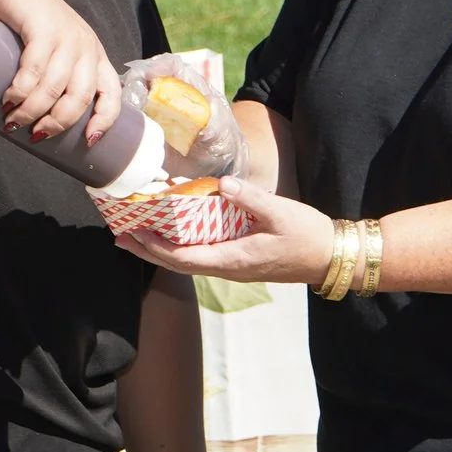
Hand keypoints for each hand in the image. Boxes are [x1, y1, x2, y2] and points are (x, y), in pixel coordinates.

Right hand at [0, 0, 121, 144]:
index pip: (112, 94)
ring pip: (55, 87)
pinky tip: (9, 99)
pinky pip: (36, 68)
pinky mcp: (43, 26)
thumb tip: (43, 127)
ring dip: (32, 110)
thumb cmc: (26, 27)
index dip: (105, 121)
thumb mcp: (51, 54)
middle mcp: (86, 46)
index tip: (88, 142)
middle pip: (81, 97)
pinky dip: (21, 89)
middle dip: (57, 123)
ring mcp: (67, 35)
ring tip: (12, 120)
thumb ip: (55, 80)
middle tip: (35, 135)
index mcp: (94, 56)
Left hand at [114, 176, 334, 284]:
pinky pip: (202, 256)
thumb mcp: (281, 213)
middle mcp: (228, 268)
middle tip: (120, 237)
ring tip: (137, 237)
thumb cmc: (308, 236)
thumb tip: (223, 183)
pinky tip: (175, 234)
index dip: (155, 247)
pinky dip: (181, 246)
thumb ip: (251, 198)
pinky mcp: (240, 260)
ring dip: (161, 250)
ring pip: (188, 262)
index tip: (133, 233)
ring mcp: (234, 267)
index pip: (183, 258)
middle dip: (147, 251)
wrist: (331, 257)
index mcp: (234, 258)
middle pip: (178, 264)